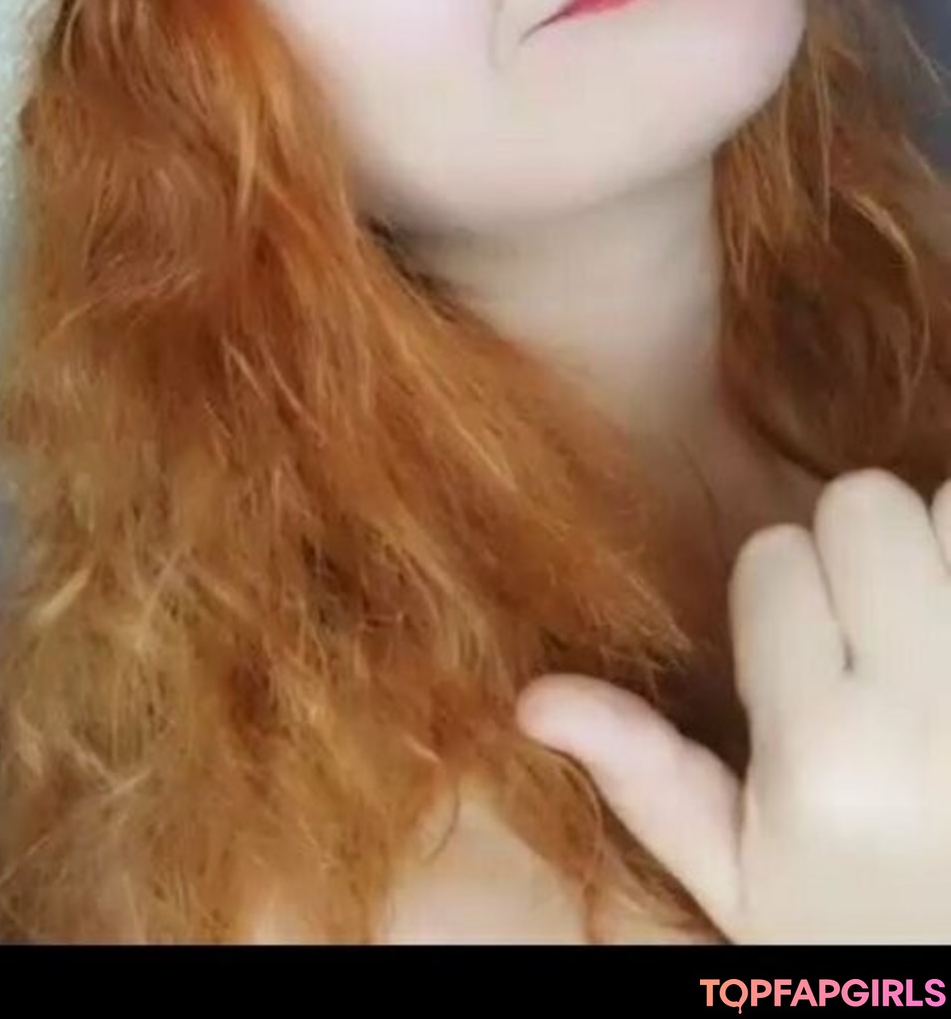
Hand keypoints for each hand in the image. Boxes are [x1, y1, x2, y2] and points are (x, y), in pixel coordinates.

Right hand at [516, 469, 950, 943]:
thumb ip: (647, 779)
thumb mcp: (741, 888)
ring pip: (948, 505)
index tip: (800, 670)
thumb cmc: (859, 936)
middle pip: (865, 505)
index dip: (779, 599)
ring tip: (928, 628)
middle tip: (868, 631)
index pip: (774, 555)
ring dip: (935, 547)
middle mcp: (922, 716)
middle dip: (855, 550)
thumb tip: (533, 701)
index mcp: (821, 758)